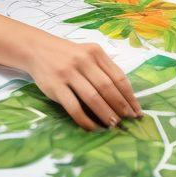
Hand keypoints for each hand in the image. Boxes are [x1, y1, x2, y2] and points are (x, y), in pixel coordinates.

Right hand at [23, 32, 141, 130]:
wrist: (38, 49)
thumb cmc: (69, 55)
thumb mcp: (88, 54)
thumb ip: (103, 70)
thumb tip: (123, 97)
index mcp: (96, 53)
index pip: (118, 77)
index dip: (129, 95)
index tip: (136, 110)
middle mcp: (84, 60)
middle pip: (107, 87)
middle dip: (120, 106)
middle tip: (127, 120)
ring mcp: (69, 73)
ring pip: (92, 98)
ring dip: (105, 113)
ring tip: (113, 125)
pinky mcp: (55, 86)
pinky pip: (73, 107)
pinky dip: (85, 119)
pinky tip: (92, 127)